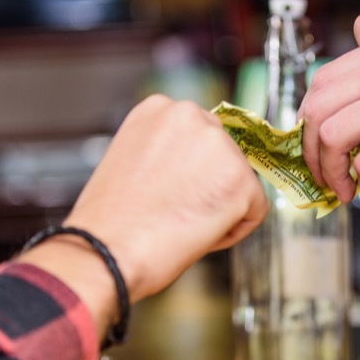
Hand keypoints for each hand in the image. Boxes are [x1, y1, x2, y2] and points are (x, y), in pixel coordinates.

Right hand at [21, 95, 267, 329]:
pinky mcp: (241, 180)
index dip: (191, 173)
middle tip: (178, 212)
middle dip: (210, 186)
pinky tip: (197, 235)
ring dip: (221, 208)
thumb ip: (168, 155)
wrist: (104, 251)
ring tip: (181, 223)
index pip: (200, 138)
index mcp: (159, 108)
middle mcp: (191, 115)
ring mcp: (220, 145)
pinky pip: (255, 211)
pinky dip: (233, 231)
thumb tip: (195, 170)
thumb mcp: (133, 163)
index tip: (174, 191)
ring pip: (241, 182)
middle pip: (225, 155)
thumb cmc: (110, 222)